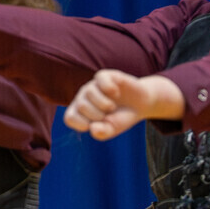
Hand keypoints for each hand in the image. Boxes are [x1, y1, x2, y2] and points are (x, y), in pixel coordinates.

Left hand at [63, 70, 184, 139]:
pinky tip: (116, 93)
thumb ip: (101, 132)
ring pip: (90, 92)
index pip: (69, 118)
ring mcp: (92, 85)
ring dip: (106, 103)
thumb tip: (93, 128)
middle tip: (108, 114)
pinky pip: (100, 78)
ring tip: (112, 106)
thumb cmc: (120, 118)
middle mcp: (82, 97)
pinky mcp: (104, 76)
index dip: (84, 124)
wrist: (140, 105)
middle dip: (99, 115)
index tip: (98, 125)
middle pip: (81, 106)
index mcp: (78, 112)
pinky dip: (110, 88)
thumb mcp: (112, 130)